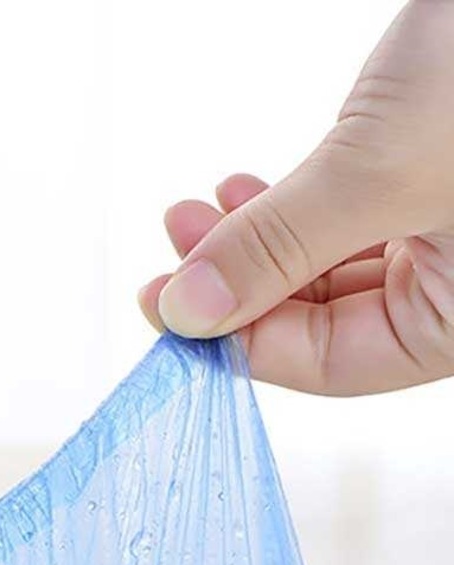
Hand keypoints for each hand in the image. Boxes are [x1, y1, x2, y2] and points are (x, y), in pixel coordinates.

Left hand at [139, 0, 453, 394]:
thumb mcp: (381, 172)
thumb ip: (280, 246)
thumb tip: (188, 311)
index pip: (329, 364)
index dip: (238, 342)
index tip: (167, 310)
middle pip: (321, 320)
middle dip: (237, 288)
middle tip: (169, 259)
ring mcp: (446, 231)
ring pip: (325, 266)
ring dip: (251, 244)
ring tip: (194, 215)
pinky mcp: (430, 176)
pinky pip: (343, 218)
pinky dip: (286, 209)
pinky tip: (239, 194)